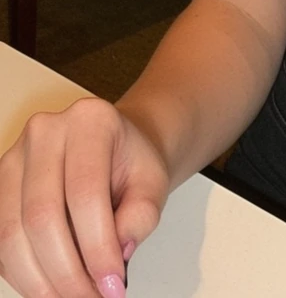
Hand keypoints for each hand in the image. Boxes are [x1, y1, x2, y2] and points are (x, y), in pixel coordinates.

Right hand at [0, 97, 170, 297]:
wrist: (117, 151)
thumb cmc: (133, 165)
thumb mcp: (153, 184)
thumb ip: (141, 217)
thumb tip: (117, 254)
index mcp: (90, 120)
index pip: (85, 192)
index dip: (97, 248)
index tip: (113, 285)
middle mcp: (46, 131)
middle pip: (42, 216)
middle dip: (67, 272)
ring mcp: (15, 157)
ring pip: (12, 234)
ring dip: (41, 281)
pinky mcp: (0, 186)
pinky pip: (0, 242)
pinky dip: (23, 274)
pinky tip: (51, 287)